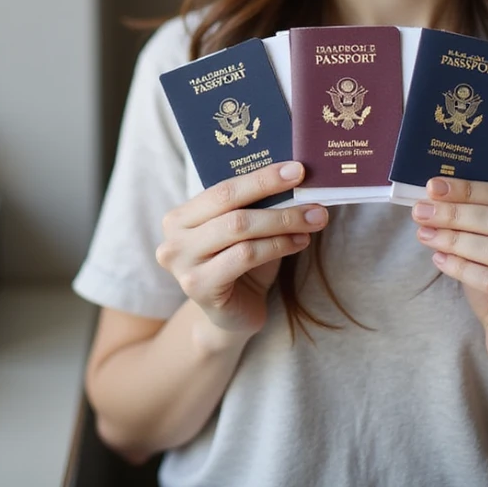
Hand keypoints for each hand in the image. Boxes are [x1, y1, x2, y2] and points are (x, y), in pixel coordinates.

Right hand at [156, 161, 328, 336]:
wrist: (232, 316)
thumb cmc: (241, 267)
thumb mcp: (245, 232)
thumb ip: (256, 207)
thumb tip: (295, 179)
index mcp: (181, 215)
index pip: (224, 188)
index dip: (261, 177)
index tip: (297, 170)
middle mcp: (173, 237)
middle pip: (230, 206)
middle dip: (276, 197)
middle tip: (314, 197)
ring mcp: (181, 263)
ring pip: (239, 229)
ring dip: (283, 222)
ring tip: (314, 220)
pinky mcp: (197, 286)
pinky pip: (245, 256)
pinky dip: (278, 246)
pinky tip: (300, 242)